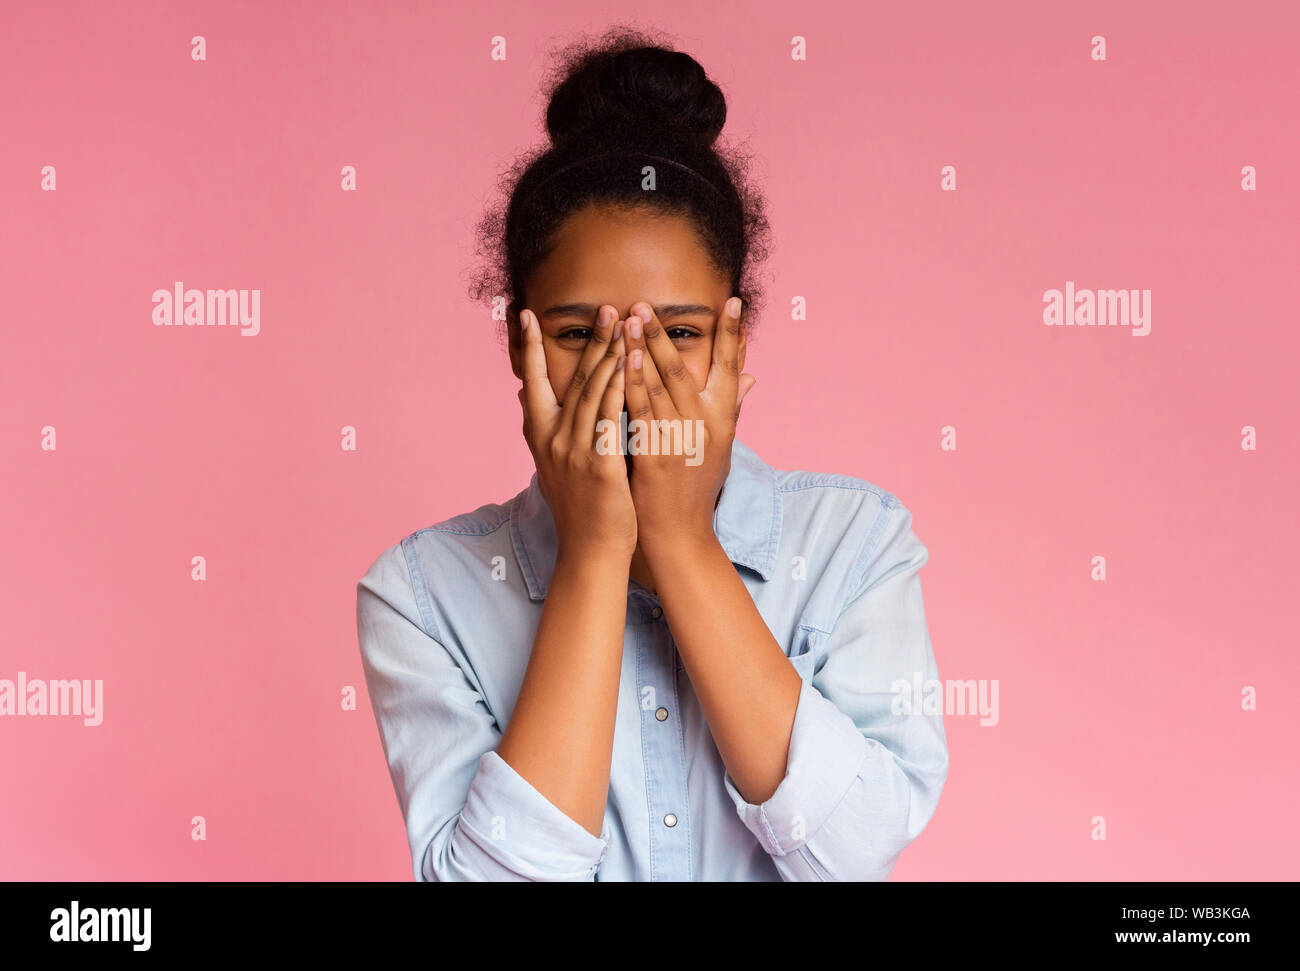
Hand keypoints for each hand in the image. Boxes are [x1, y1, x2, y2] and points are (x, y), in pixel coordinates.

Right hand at [517, 305, 634, 560]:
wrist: (591, 551)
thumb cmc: (581, 508)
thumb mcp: (554, 465)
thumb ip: (546, 428)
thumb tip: (527, 397)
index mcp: (540, 436)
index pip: (532, 382)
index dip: (529, 347)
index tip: (526, 314)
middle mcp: (552, 439)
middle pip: (573, 379)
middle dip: (591, 340)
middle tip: (607, 308)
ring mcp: (574, 451)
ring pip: (593, 391)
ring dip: (609, 353)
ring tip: (623, 324)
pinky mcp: (598, 464)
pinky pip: (610, 418)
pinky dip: (619, 388)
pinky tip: (630, 365)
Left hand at [621, 296, 755, 554]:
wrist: (681, 532)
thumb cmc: (698, 486)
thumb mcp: (722, 445)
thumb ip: (731, 406)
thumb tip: (750, 377)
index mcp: (724, 418)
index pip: (732, 367)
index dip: (734, 334)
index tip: (734, 302)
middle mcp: (707, 425)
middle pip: (685, 369)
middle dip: (663, 334)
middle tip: (645, 304)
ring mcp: (681, 439)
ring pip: (660, 384)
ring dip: (643, 349)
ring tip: (628, 319)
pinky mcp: (656, 454)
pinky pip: (641, 411)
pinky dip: (633, 383)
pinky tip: (622, 361)